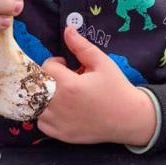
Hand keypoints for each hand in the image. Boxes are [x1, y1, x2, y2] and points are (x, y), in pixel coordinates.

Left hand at [37, 26, 156, 145]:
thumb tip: (67, 29)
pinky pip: (41, 123)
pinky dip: (45, 115)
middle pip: (36, 86)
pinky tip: (60, 109)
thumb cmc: (117, 88)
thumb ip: (82, 46)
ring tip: (61, 93)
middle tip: (63, 78)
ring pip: (35, 105)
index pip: (46, 67)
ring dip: (43, 97)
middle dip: (47, 79)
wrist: (129, 118)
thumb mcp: (102, 63)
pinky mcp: (61, 135)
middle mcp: (60, 105)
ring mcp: (59, 122)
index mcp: (69, 85)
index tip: (67, 65)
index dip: (55, 63)